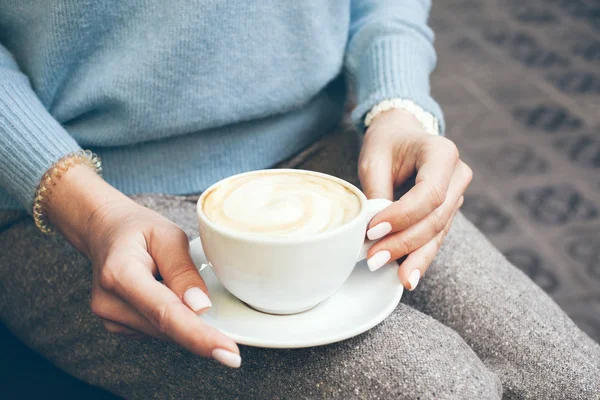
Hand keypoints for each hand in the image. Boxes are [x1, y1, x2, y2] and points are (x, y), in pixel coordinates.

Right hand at [46, 165, 240, 367]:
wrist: (106, 231)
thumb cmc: (138, 229)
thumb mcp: (168, 235)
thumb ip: (183, 270)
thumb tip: (201, 307)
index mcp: (120, 274)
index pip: (165, 313)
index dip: (199, 336)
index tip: (228, 352)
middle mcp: (109, 303)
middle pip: (168, 327)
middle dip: (200, 325)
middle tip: (218, 309)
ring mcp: (110, 318)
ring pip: (166, 332)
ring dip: (183, 315)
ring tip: (170, 278)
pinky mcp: (117, 326)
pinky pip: (158, 329)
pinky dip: (172, 317)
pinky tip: (165, 290)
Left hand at [358, 109, 471, 289]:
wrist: (400, 137)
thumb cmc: (386, 144)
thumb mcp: (374, 160)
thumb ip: (377, 194)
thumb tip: (372, 233)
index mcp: (442, 153)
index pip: (429, 193)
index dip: (402, 216)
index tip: (373, 229)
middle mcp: (457, 175)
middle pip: (436, 218)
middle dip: (404, 242)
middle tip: (373, 259)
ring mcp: (456, 196)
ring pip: (438, 233)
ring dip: (414, 257)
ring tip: (398, 278)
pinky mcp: (446, 213)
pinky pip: (434, 238)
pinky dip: (420, 257)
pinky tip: (408, 275)